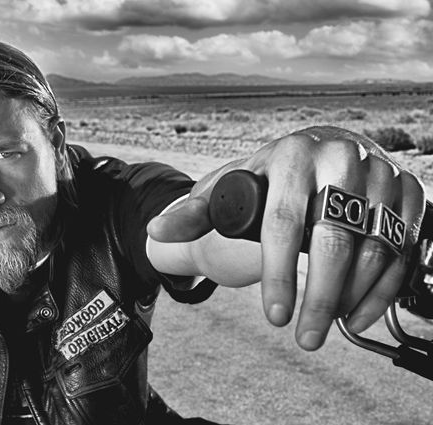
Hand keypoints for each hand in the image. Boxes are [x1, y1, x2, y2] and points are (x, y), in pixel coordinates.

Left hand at [147, 126, 426, 350]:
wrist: (320, 152)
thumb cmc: (269, 177)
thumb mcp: (230, 187)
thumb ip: (194, 212)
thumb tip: (155, 230)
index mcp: (291, 154)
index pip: (284, 222)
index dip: (278, 274)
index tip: (274, 316)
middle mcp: (340, 158)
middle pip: (334, 239)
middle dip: (318, 298)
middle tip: (304, 338)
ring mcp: (379, 174)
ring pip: (375, 248)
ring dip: (351, 299)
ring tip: (323, 327)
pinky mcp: (408, 192)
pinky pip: (405, 247)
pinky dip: (384, 289)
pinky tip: (356, 315)